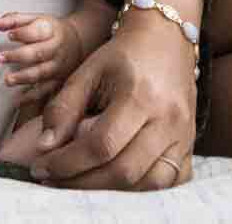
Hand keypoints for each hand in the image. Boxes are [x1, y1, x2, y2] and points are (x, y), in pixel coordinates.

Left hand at [0, 11, 85, 122]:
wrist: (77, 43)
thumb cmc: (51, 30)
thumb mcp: (36, 19)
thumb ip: (14, 20)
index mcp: (50, 30)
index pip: (37, 31)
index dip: (22, 33)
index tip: (8, 35)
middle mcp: (55, 49)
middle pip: (38, 53)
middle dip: (19, 56)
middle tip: (1, 57)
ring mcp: (57, 67)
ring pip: (41, 73)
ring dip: (23, 77)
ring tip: (7, 80)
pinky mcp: (57, 81)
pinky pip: (45, 91)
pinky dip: (32, 97)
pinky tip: (18, 100)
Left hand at [27, 17, 198, 190]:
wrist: (166, 40)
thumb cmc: (122, 55)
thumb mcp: (87, 71)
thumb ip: (64, 108)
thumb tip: (45, 147)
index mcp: (139, 97)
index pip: (101, 145)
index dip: (67, 163)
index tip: (41, 168)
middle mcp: (168, 120)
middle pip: (124, 171)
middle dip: (83, 182)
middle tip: (54, 180)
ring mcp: (184, 135)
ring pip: (149, 183)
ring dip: (110, 190)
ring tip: (80, 182)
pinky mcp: (190, 144)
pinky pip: (171, 180)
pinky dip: (143, 189)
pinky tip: (116, 182)